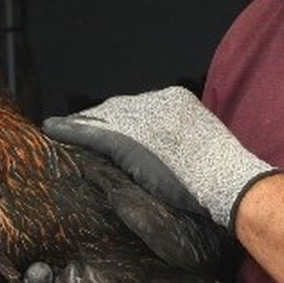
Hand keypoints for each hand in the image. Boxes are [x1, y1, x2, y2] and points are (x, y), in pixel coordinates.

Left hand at [43, 86, 277, 228]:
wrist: (229, 183)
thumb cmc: (224, 177)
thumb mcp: (203, 147)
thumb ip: (182, 141)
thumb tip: (167, 155)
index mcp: (177, 99)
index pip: (139, 105)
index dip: (120, 118)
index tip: (110, 129)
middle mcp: (156, 100)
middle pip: (116, 107)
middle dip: (98, 119)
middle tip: (79, 131)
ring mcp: (140, 117)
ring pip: (101, 116)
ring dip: (81, 125)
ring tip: (62, 130)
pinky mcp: (125, 137)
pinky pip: (90, 131)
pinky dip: (69, 130)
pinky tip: (53, 130)